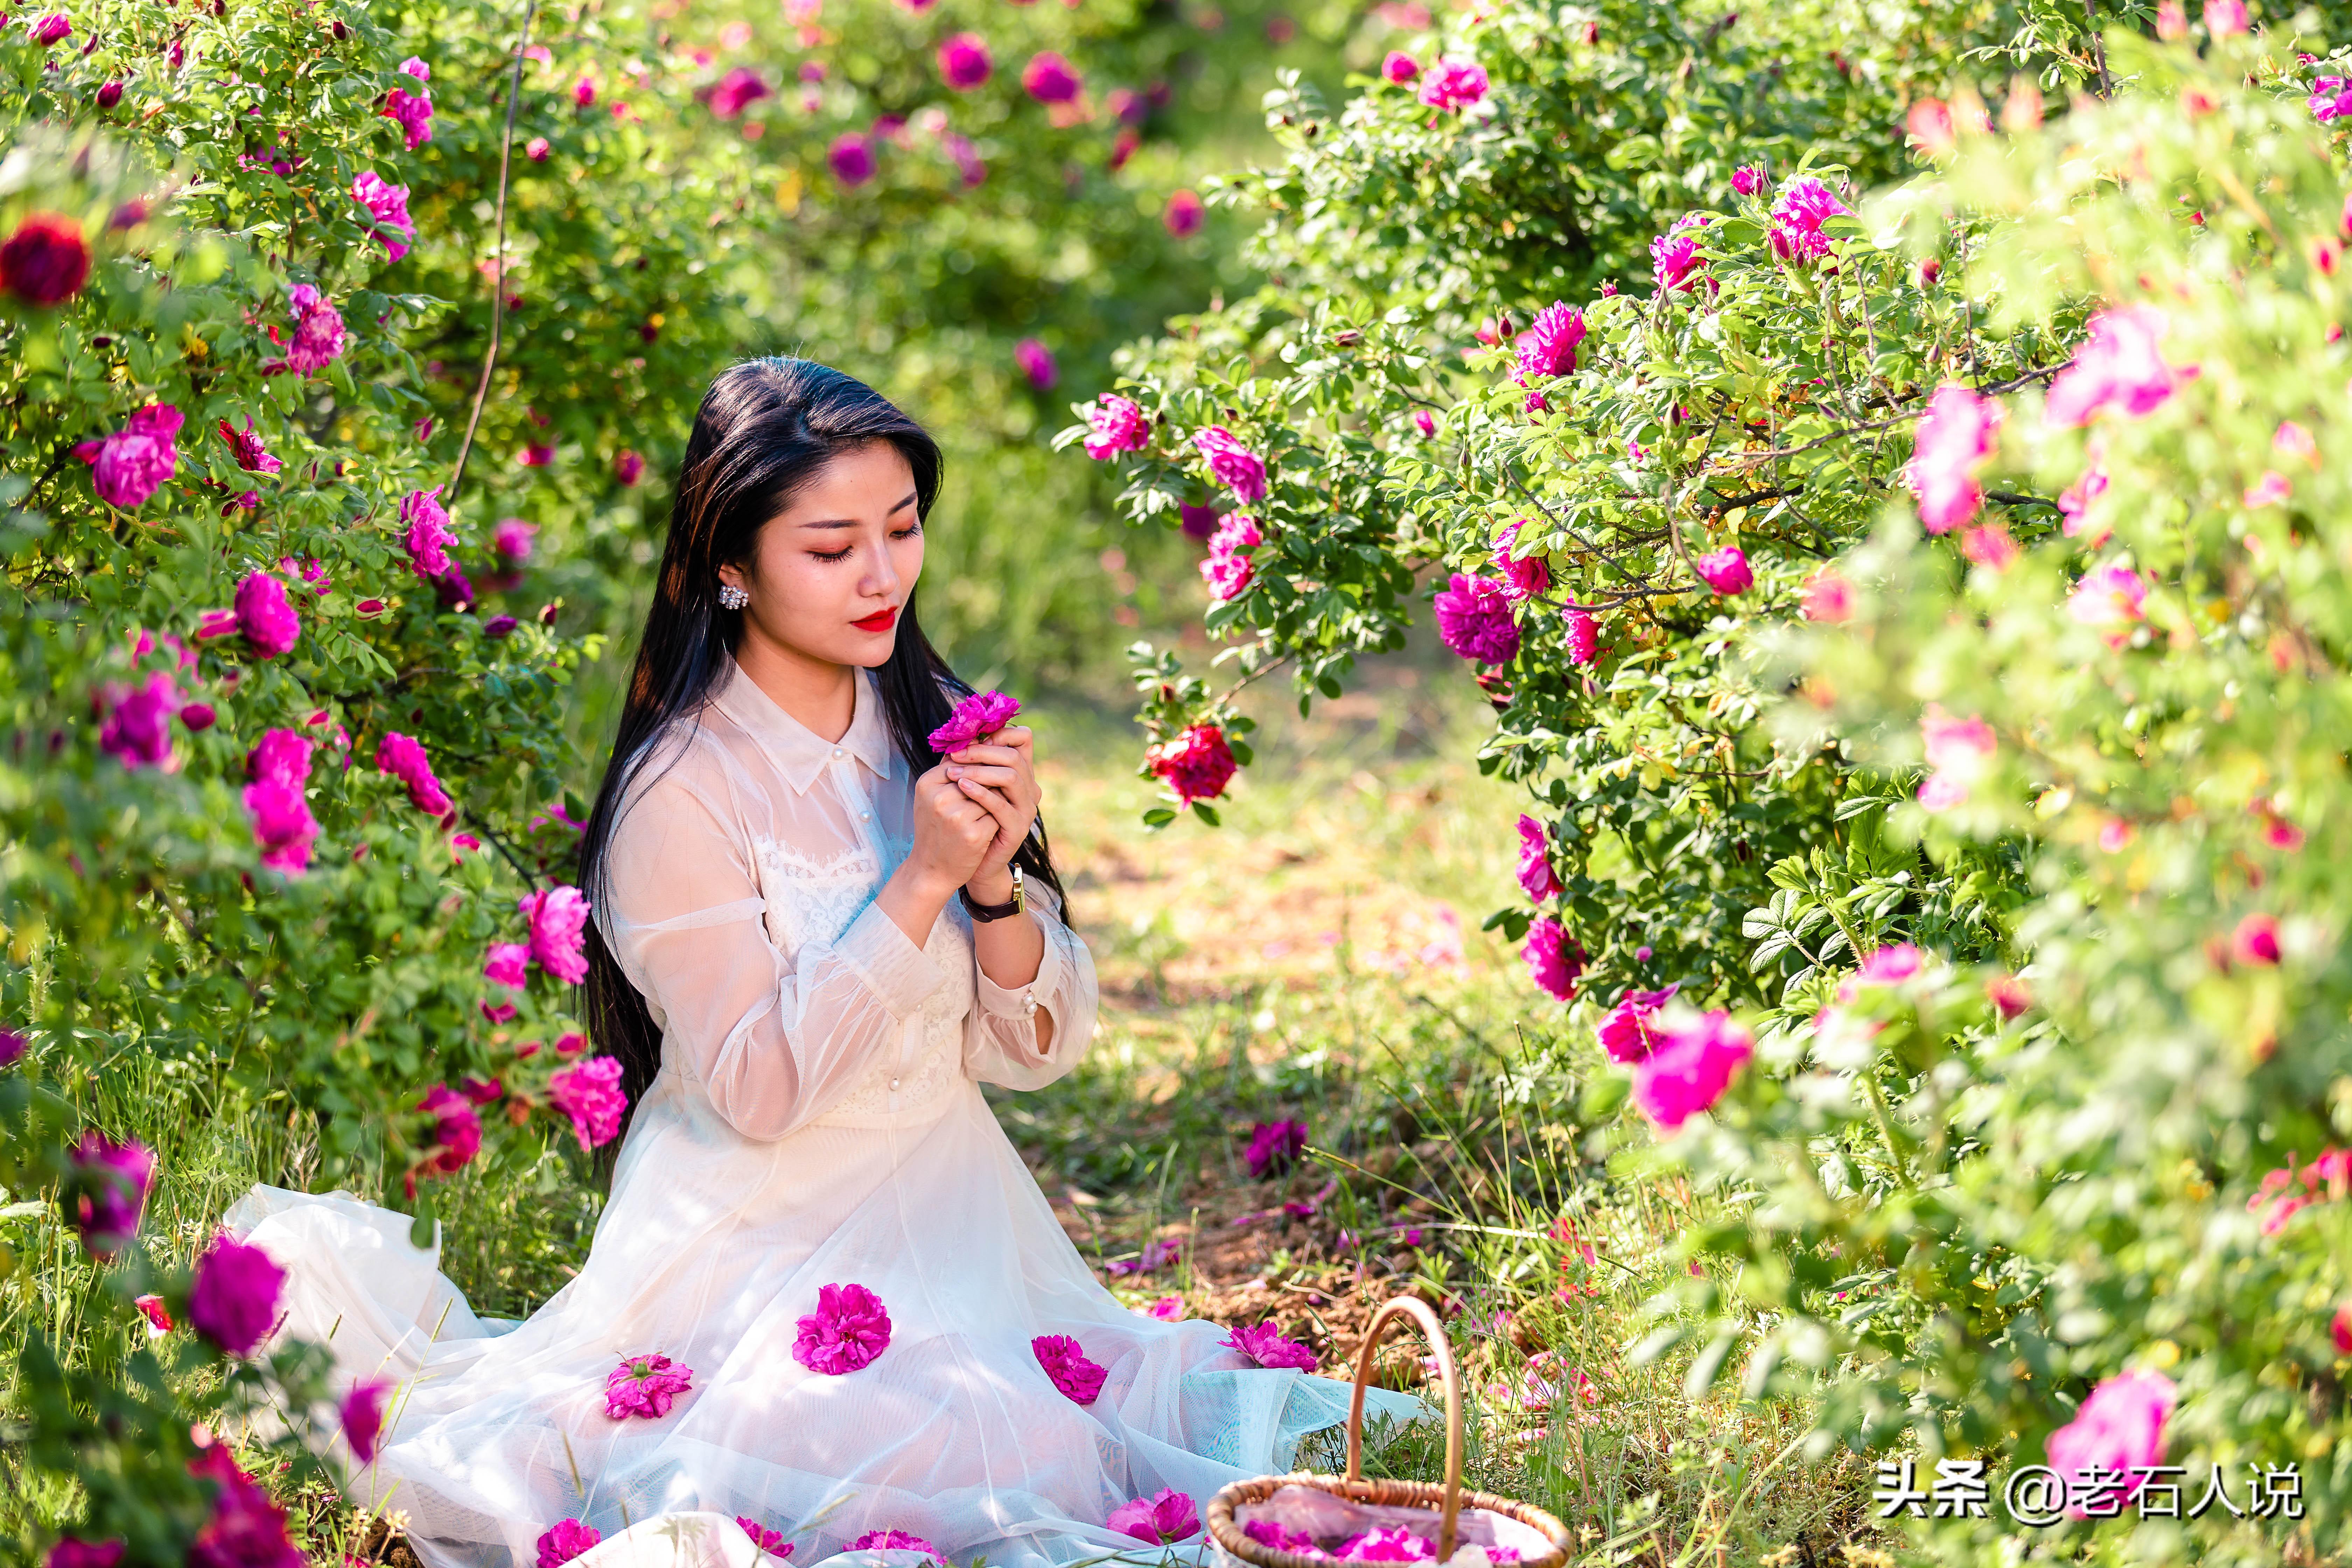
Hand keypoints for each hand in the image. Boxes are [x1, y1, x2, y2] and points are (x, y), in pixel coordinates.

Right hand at [904, 761, 999, 899]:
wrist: (932, 870)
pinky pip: (997, 815)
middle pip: (980, 775)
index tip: (983, 777)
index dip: (978, 768)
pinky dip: (997, 821)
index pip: (964, 761)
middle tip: (989, 797)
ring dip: (995, 802)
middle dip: (989, 784)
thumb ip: (950, 769)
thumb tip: (974, 738)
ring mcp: (956, 816)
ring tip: (986, 813)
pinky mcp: (973, 834)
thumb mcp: (933, 796)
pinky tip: (987, 830)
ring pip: (992, 794)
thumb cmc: (935, 829)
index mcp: (927, 783)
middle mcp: (939, 797)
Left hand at [944, 725, 1040, 897]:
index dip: (1000, 732)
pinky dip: (980, 792)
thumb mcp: (969, 785)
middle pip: (1014, 756)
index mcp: (1021, 773)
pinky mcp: (1018, 828)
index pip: (1023, 738)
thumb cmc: (966, 819)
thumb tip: (958, 734)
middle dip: (981, 751)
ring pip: (1011, 776)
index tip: (971, 738)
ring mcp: (1027, 809)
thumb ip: (971, 762)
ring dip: (980, 769)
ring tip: (953, 772)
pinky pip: (1001, 805)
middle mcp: (1029, 788)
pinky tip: (961, 786)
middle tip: (955, 754)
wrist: (968, 860)